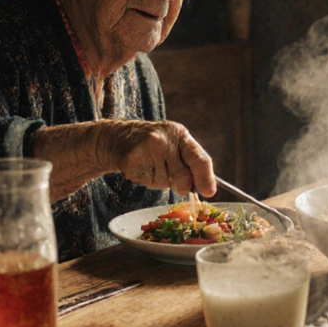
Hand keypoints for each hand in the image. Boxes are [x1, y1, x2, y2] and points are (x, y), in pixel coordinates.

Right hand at [95, 120, 215, 196]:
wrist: (118, 138)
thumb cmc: (153, 145)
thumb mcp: (174, 146)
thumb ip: (191, 163)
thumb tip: (207, 188)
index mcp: (180, 134)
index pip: (199, 158)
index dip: (205, 177)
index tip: (209, 192)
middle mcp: (165, 140)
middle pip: (183, 177)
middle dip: (180, 183)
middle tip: (169, 174)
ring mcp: (148, 148)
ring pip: (164, 183)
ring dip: (159, 180)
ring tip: (150, 165)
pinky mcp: (133, 158)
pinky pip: (148, 182)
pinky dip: (146, 180)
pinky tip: (141, 167)